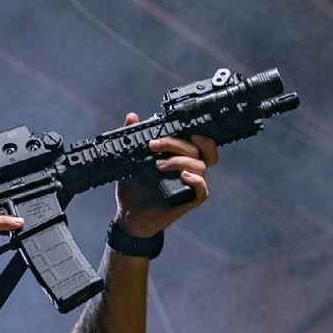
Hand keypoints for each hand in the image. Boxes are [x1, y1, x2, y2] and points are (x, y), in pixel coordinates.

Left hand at [114, 112, 218, 237]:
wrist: (129, 215)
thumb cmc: (133, 188)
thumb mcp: (130, 161)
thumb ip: (134, 139)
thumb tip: (131, 117)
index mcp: (179, 157)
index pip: (196, 140)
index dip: (194, 132)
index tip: (176, 127)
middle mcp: (188, 168)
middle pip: (198, 149)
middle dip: (176, 143)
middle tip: (154, 145)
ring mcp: (190, 184)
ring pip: (201, 165)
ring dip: (180, 160)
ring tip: (158, 165)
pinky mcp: (189, 200)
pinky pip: (202, 190)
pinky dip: (196, 181)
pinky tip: (183, 176)